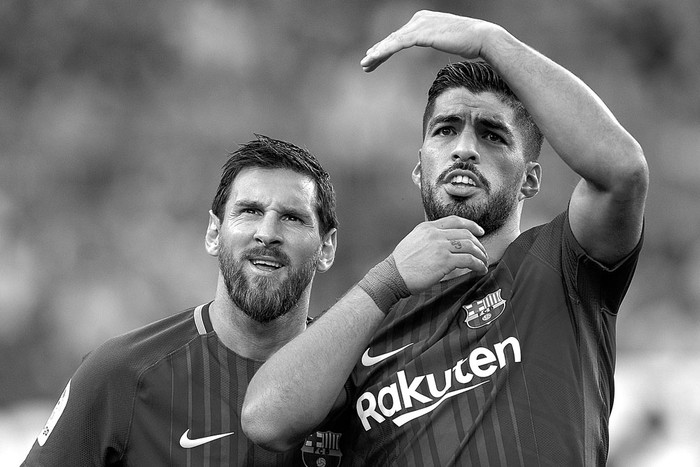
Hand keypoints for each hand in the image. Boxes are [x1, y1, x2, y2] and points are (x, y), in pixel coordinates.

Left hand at [360, 10, 500, 71]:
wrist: (481, 37)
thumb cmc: (469, 42)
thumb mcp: (448, 40)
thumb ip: (438, 40)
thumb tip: (440, 44)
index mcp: (424, 20)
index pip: (400, 36)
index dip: (386, 48)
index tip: (375, 59)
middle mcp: (419, 19)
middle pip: (393, 38)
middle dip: (378, 52)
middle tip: (365, 64)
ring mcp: (420, 24)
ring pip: (392, 41)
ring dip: (377, 54)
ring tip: (365, 64)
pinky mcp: (421, 33)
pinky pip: (397, 44)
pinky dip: (384, 52)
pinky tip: (374, 58)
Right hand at [392, 215, 487, 292]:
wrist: (393, 275)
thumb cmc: (402, 264)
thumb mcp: (414, 241)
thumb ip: (430, 238)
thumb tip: (447, 244)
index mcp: (427, 227)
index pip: (455, 220)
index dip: (471, 225)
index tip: (480, 232)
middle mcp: (435, 234)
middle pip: (466, 234)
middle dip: (479, 244)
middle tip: (483, 253)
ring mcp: (440, 246)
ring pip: (470, 246)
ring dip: (481, 255)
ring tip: (483, 263)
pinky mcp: (444, 261)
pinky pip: (469, 260)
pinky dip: (478, 265)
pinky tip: (480, 269)